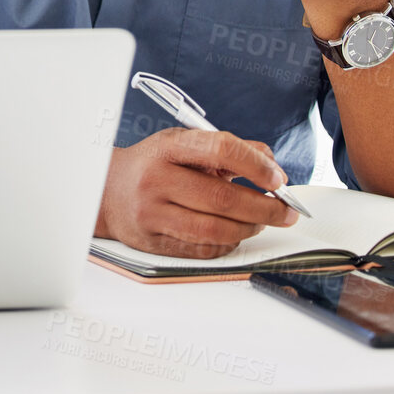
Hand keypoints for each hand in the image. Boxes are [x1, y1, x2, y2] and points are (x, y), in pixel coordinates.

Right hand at [93, 129, 298, 257]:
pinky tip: (234, 233)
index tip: (278, 178)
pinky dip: (227, 243)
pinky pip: (202, 250)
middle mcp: (157, 179)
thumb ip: (229, 148)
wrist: (107, 190)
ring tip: (261, 222)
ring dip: (249, 228)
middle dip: (265, 207)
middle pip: (223, 198)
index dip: (255, 164)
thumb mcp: (183, 143)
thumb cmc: (154, 165)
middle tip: (287, 211)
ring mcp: (152, 213)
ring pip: (215, 229)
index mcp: (168, 147)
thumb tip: (273, 165)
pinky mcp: (152, 241)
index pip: (220, 148)